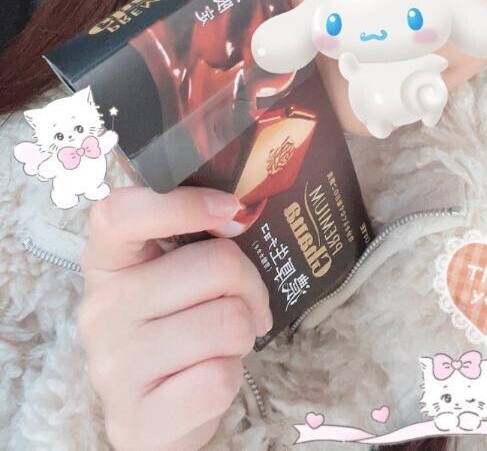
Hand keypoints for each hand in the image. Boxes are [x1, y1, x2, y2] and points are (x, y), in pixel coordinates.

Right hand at [77, 185, 272, 450]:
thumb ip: (196, 239)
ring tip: (222, 343)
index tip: (230, 207)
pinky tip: (207, 378)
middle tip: (246, 302)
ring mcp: (113, 367)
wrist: (158, 414)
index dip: (182, 203)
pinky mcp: (136, 419)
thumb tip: (236, 215)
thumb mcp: (174, 274)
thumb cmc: (176, 326)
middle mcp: (100, 309)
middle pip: (215, 265)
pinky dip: (231, 377)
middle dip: (250, 284)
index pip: (121, 214)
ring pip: (229, 321)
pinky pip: (220, 378)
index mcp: (106, 262)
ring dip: (243, 332)